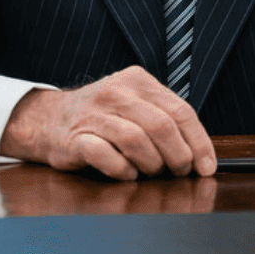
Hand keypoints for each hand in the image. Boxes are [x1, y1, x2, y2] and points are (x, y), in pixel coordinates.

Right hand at [0, 66, 217, 180]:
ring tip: (150, 172)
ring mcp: (94, 114)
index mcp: (138, 80)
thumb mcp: (135, 104)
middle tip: (178, 173)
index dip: (198, 142)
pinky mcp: (75, 138)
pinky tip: (127, 173)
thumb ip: (164, 120)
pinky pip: (106, 156)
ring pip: (136, 140)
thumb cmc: (102, 117)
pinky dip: (123, 170)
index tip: (206, 167)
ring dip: (151, 164)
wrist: (48, 119)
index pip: (180, 111)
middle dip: (178, 156)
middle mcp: (116, 92)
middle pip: (162, 126)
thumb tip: (200, 156)